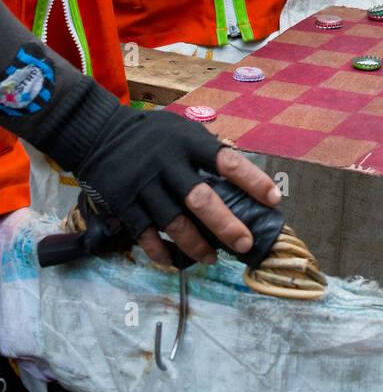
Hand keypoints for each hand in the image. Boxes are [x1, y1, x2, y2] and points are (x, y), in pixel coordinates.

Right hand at [73, 102, 281, 266]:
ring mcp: (145, 186)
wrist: (99, 133)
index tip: (274, 200)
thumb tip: (241, 175)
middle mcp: (169, 164)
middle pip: (202, 200)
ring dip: (197, 246)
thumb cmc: (152, 134)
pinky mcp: (125, 204)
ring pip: (175, 224)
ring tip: (213, 257)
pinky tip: (175, 262)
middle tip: (245, 244)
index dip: (253, 181)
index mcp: (189, 142)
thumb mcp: (181, 130)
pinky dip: (161, 252)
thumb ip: (207, 150)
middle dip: (227, 225)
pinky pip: (146, 235)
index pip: (228, 162)